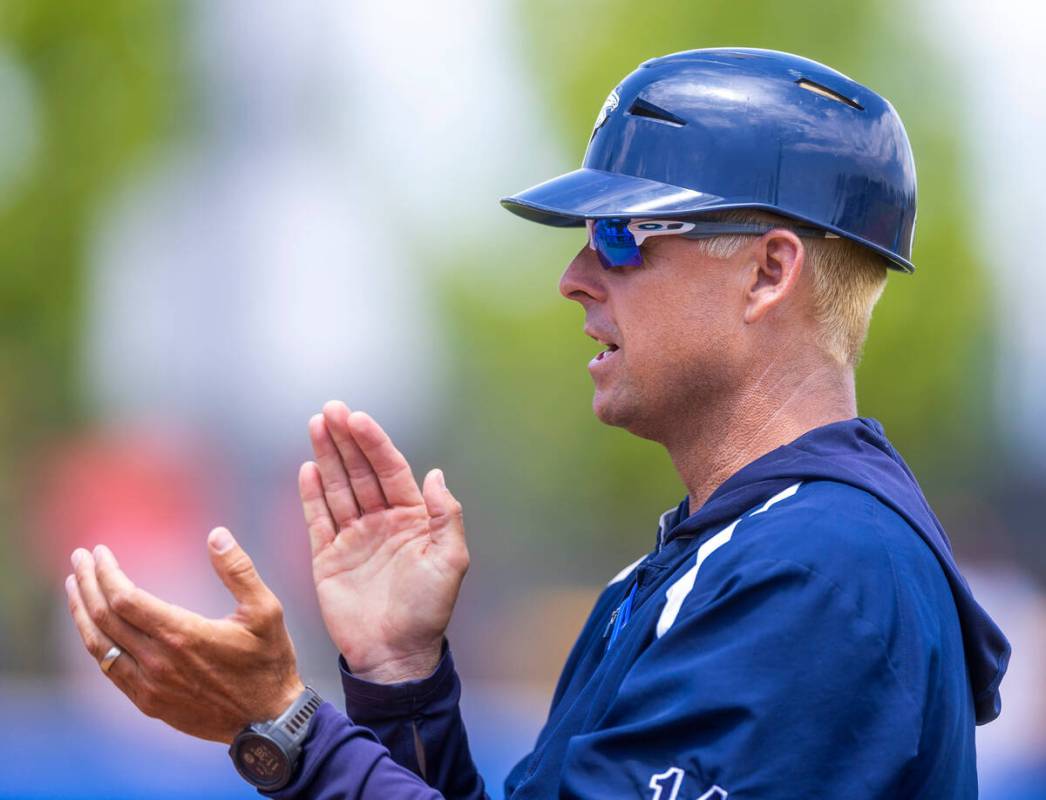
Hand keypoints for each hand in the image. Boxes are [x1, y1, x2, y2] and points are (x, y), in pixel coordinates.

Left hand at [65, 529, 304, 743]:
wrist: (267, 721)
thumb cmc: (269, 662)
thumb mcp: (266, 611)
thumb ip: (238, 570)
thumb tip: (216, 534)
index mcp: (183, 634)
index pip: (125, 598)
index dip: (107, 572)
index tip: (100, 550)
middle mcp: (158, 661)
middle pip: (105, 618)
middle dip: (88, 583)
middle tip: (79, 558)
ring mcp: (149, 685)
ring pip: (99, 645)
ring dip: (82, 612)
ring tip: (74, 586)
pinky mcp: (148, 703)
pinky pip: (110, 669)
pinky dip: (95, 642)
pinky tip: (93, 627)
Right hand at [300, 401, 468, 683]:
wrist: (395, 655)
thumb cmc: (428, 611)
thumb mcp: (450, 560)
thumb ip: (446, 515)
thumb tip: (436, 474)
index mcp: (413, 519)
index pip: (390, 470)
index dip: (374, 443)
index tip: (357, 418)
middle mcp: (382, 522)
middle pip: (360, 472)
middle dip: (345, 440)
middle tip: (330, 410)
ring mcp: (354, 538)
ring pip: (338, 488)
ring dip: (327, 457)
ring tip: (315, 425)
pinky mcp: (329, 558)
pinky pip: (318, 519)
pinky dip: (312, 494)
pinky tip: (308, 468)